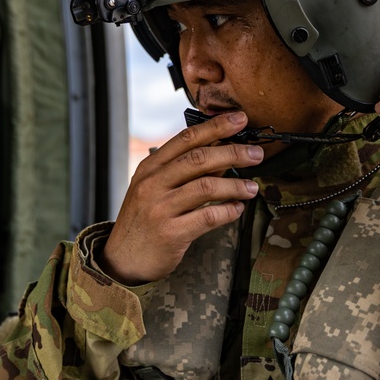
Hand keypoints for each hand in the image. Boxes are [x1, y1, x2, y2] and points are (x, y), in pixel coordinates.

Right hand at [100, 112, 263, 284]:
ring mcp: (160, 208)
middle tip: (257, 154)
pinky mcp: (171, 233)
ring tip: (252, 187)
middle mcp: (153, 184)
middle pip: (199, 158)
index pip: (186, 138)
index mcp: (150, 167)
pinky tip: (237, 209)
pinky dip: (228, 211)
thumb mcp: (156, 188)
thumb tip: (224, 153)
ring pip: (207, 187)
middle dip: (234, 152)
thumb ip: (185, 170)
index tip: (240, 120)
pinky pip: (208, 217)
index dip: (216, 126)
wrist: (122, 259)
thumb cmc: (144, 221)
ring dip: (235, 185)